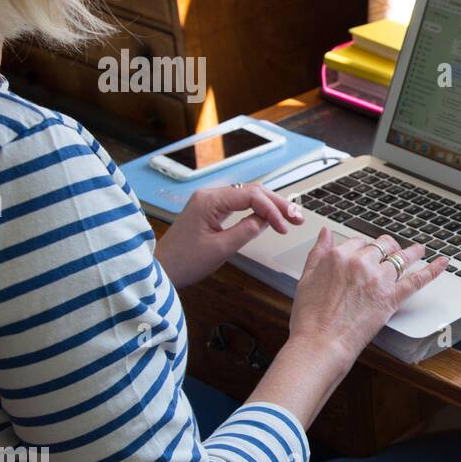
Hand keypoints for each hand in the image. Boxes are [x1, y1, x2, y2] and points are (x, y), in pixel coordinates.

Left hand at [154, 183, 303, 288]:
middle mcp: (210, 195)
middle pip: (252, 191)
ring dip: (270, 206)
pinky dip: (257, 209)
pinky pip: (239, 204)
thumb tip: (266, 220)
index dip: (272, 210)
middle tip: (298, 217)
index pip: (251, 196)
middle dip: (277, 203)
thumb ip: (246, 230)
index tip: (285, 227)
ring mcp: (210, 201)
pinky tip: (270, 217)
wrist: (162, 269)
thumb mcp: (221, 248)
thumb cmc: (185, 261)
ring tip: (290, 217)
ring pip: (248, 196)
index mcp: (210, 200)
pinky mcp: (211, 210)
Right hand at [288, 228, 447, 367]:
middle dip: (388, 247)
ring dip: (412, 252)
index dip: (364, 248)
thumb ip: (318, 252)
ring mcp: (379, 279)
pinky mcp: (392, 297)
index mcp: (339, 256)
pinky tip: (442, 263)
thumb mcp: (306, 277)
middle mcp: (361, 263)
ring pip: (401, 258)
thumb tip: (325, 233)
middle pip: (381, 246)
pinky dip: (432, 270)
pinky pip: (417, 279)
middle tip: (392, 250)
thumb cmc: (311, 317)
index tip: (368, 253)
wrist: (321, 342)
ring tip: (419, 250)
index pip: (359, 242)